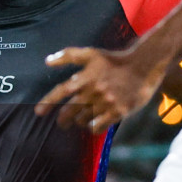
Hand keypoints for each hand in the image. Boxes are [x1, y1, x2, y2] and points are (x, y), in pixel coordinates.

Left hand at [36, 46, 163, 132]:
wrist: (143, 67)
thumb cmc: (115, 60)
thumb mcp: (92, 53)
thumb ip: (68, 56)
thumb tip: (47, 61)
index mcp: (86, 77)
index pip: (62, 90)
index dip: (48, 102)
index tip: (39, 112)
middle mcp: (94, 91)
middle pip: (70, 110)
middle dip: (63, 119)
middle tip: (61, 122)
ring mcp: (106, 103)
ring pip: (83, 120)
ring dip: (79, 122)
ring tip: (80, 120)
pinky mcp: (118, 112)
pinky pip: (98, 127)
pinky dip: (92, 128)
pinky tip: (93, 125)